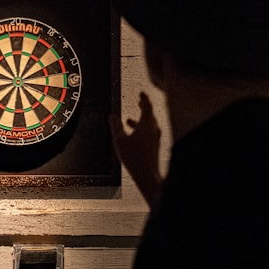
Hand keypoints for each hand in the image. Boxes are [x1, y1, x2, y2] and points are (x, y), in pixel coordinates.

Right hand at [109, 91, 162, 207]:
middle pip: (150, 114)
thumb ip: (116, 126)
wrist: (147, 175)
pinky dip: (140, 130)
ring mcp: (155, 138)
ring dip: (139, 120)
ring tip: (129, 120)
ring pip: (148, 125)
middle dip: (143, 107)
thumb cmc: (135, 158)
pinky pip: (148, 133)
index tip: (141, 93)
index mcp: (146, 124)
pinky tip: (132, 136)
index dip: (144, 98)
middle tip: (139, 101)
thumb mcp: (120, 140)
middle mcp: (153, 129)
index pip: (147, 105)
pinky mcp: (154, 146)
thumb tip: (112, 117)